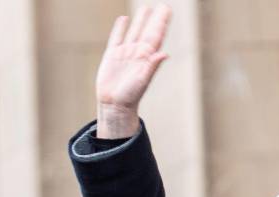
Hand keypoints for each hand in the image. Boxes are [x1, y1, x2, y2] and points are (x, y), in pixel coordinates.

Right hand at [96, 4, 171, 138]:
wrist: (114, 105)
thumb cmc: (130, 96)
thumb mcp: (142, 81)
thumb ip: (152, 66)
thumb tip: (164, 54)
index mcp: (147, 57)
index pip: (156, 35)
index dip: (162, 21)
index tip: (167, 9)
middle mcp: (137, 53)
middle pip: (147, 30)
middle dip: (155, 18)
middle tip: (162, 5)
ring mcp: (124, 53)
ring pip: (134, 31)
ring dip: (140, 20)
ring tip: (146, 8)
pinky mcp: (111, 56)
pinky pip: (116, 38)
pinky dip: (120, 28)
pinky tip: (123, 20)